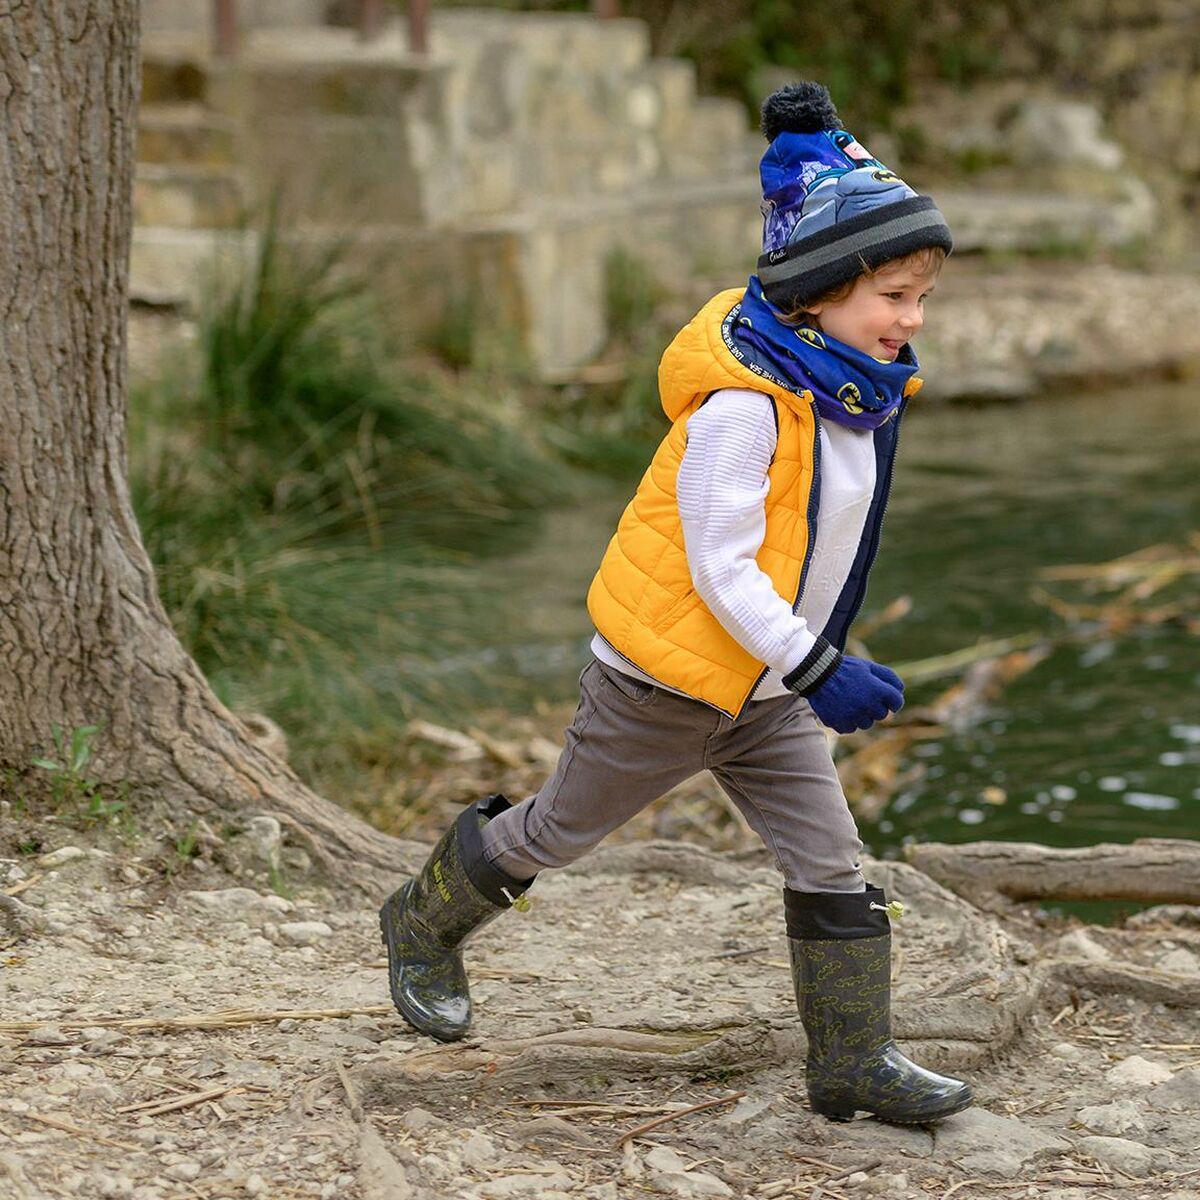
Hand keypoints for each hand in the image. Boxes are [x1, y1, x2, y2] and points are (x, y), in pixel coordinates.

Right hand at [784, 641, 903, 733]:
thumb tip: (901, 691)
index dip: (892, 699)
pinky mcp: (841, 724)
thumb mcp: (869, 666)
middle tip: (863, 696)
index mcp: (878, 690)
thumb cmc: (846, 669)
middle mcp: (868, 706)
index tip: (885, 697)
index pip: (897, 702)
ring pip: (867, 723)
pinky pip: (851, 728)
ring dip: (862, 715)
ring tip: (850, 701)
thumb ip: (889, 677)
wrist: (818, 674)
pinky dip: (848, 720)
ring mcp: (854, 716)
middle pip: (882, 715)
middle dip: (876, 706)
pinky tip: (841, 708)